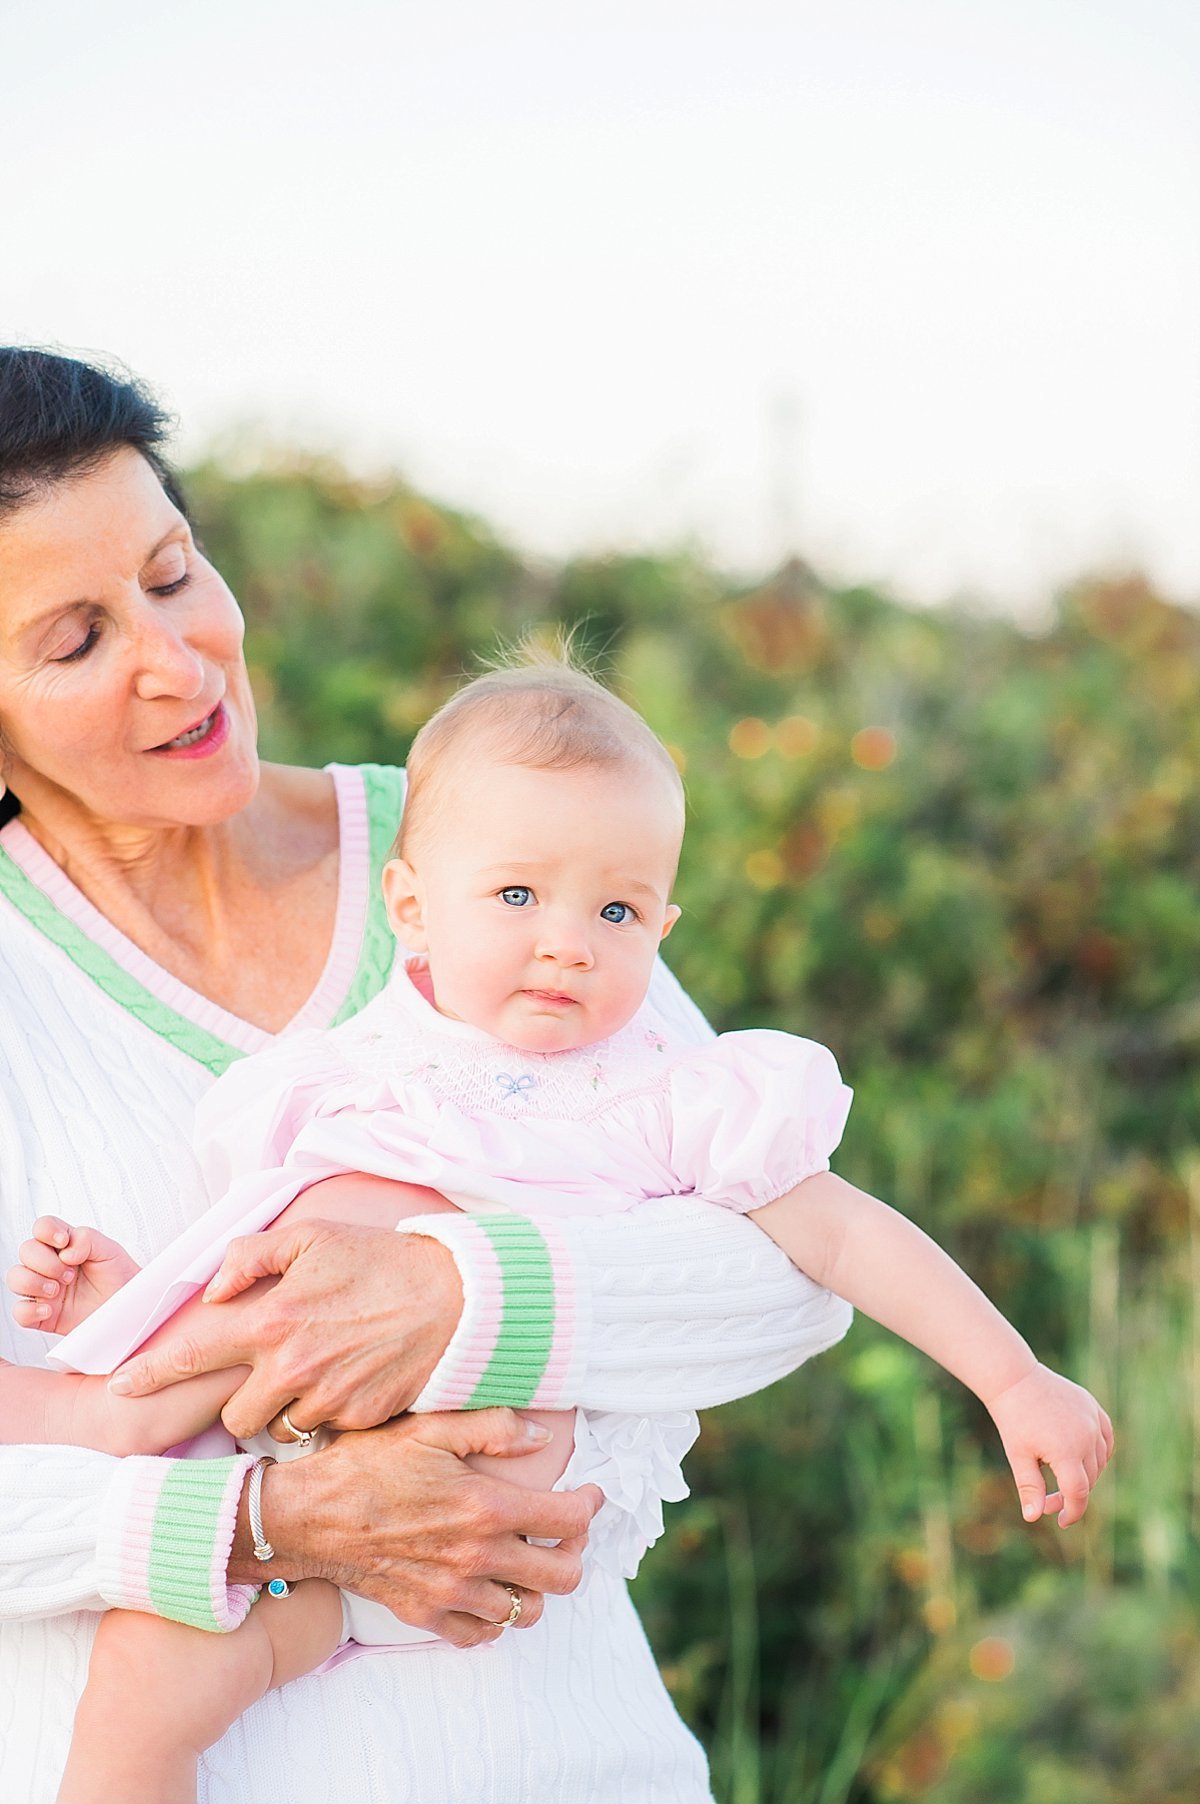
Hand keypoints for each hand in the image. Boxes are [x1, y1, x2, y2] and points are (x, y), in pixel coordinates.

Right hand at [7, 1216, 138, 1333]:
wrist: (129, 1308)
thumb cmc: (118, 1277)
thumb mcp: (110, 1250)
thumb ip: (87, 1239)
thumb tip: (66, 1250)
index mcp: (64, 1245)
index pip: (42, 1227)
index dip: (47, 1231)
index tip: (63, 1241)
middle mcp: (49, 1265)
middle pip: (26, 1251)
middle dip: (46, 1262)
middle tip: (70, 1274)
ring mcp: (43, 1289)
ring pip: (15, 1278)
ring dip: (34, 1283)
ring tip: (58, 1290)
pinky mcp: (41, 1314)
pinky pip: (19, 1312)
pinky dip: (30, 1310)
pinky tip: (50, 1310)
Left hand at [109, 1220, 461, 1436]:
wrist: (454, 1297)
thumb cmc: (379, 1259)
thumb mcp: (310, 1237)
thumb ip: (250, 1257)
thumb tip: (213, 1290)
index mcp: (270, 1321)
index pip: (191, 1356)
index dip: (149, 1374)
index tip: (119, 1386)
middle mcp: (291, 1368)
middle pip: (234, 1417)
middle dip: (241, 1403)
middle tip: (267, 1375)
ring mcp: (325, 1399)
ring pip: (278, 1428)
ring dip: (285, 1409)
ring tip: (315, 1374)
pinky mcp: (358, 1420)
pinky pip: (324, 1430)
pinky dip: (328, 1412)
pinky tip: (349, 1379)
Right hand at [235, 1409, 602, 1648]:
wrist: (309, 1516)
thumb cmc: (366, 1464)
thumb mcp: (430, 1428)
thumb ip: (493, 1428)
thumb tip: (543, 1435)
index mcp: (486, 1506)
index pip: (569, 1521)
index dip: (590, 1505)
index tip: (589, 1494)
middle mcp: (476, 1556)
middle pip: (562, 1576)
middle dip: (574, 1552)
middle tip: (563, 1531)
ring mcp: (452, 1592)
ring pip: (527, 1611)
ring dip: (536, 1587)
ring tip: (528, 1560)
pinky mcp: (426, 1614)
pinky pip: (481, 1634)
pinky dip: (495, 1617)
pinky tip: (490, 1589)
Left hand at [985, 1362, 1113, 1525]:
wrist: (1015, 1378)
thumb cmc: (1013, 1418)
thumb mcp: (1018, 1455)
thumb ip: (1030, 1487)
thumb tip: (1033, 1517)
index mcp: (1066, 1451)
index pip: (1078, 1493)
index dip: (1073, 1512)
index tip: (1062, 1520)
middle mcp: (1086, 1436)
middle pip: (1088, 1479)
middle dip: (1071, 1494)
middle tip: (1047, 1498)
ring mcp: (1093, 1420)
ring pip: (1099, 1461)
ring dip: (1085, 1475)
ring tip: (1059, 1475)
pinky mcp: (1094, 1408)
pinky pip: (1106, 1439)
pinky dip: (1098, 1453)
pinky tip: (1082, 1459)